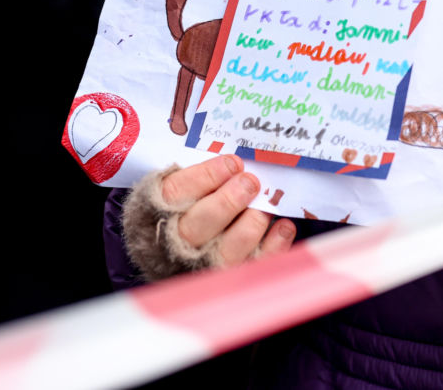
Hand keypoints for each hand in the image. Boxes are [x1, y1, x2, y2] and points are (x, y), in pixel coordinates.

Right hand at [162, 155, 295, 265]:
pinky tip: (283, 226)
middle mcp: (179, 243)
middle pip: (202, 222)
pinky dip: (274, 245)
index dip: (207, 175)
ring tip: (266, 205)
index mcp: (158, 212)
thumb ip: (198, 178)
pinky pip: (256, 265)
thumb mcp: (176, 188)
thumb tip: (236, 166)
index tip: (233, 163)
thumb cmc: (180, 209)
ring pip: (230, 248)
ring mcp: (205, 265)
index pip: (177, 192)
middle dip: (230, 200)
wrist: (172, 253)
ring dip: (254, 222)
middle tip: (250, 182)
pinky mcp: (233, 280)